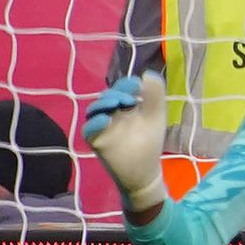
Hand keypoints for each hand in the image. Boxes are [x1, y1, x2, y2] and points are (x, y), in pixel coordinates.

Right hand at [81, 71, 167, 211]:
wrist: (145, 170)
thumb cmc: (149, 141)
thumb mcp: (156, 116)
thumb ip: (155, 95)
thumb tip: (147, 74)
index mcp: (126, 106)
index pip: (121, 89)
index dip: (126, 84)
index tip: (137, 86)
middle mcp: (111, 113)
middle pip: (106, 97)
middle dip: (117, 93)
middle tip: (130, 99)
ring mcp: (102, 127)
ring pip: (94, 110)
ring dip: (104, 104)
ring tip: (118, 104)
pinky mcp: (96, 140)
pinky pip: (88, 130)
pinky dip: (95, 123)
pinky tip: (106, 120)